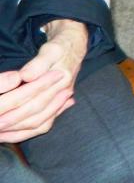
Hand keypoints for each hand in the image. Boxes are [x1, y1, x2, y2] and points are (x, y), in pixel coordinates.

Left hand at [0, 19, 87, 142]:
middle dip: (11, 121)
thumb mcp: (51, 49)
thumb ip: (38, 63)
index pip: (33, 97)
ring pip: (39, 122)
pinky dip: (26, 132)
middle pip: (34, 113)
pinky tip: (9, 135)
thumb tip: (26, 76)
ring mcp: (60, 101)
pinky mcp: (56, 107)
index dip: (13, 106)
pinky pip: (43, 125)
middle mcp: (62, 93)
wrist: (76, 47)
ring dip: (17, 131)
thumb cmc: (60, 47)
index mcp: (61, 79)